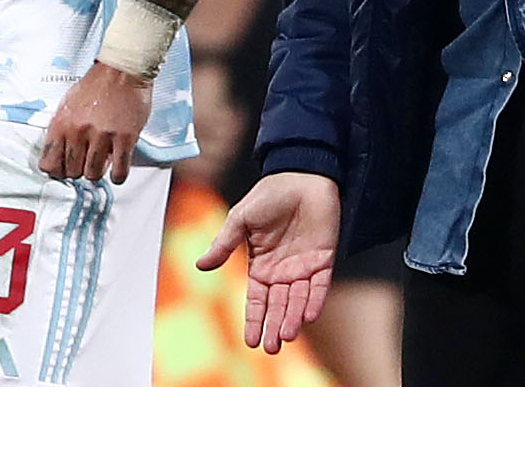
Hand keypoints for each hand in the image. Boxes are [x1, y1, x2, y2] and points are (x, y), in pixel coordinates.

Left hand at [40, 61, 151, 182]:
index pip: (49, 164)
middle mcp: (79, 131)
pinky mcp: (124, 138)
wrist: (122, 70)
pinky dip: (117, 175)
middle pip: (72, 172)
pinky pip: (119, 171)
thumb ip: (61, 130)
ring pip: (93, 174)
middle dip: (79, 170)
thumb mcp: (68, 104)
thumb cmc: (96, 85)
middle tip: (86, 162)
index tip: (64, 170)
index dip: (57, 171)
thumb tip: (59, 154)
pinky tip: (117, 168)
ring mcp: (102, 135)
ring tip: (102, 161)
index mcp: (62, 123)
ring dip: (97, 171)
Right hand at [195, 171, 339, 353]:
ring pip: (298, 300)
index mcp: (261, 265)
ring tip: (286, 335)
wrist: (301, 175)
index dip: (254, 320)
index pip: (257, 300)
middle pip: (278, 306)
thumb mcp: (240, 219)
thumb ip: (224, 244)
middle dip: (274, 327)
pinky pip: (320, 285)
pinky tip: (309, 315)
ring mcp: (304, 267)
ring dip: (293, 318)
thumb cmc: (269, 194)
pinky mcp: (324, 259)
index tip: (250, 342)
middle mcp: (282, 272)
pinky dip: (315, 300)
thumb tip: (200, 267)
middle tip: (270, 348)